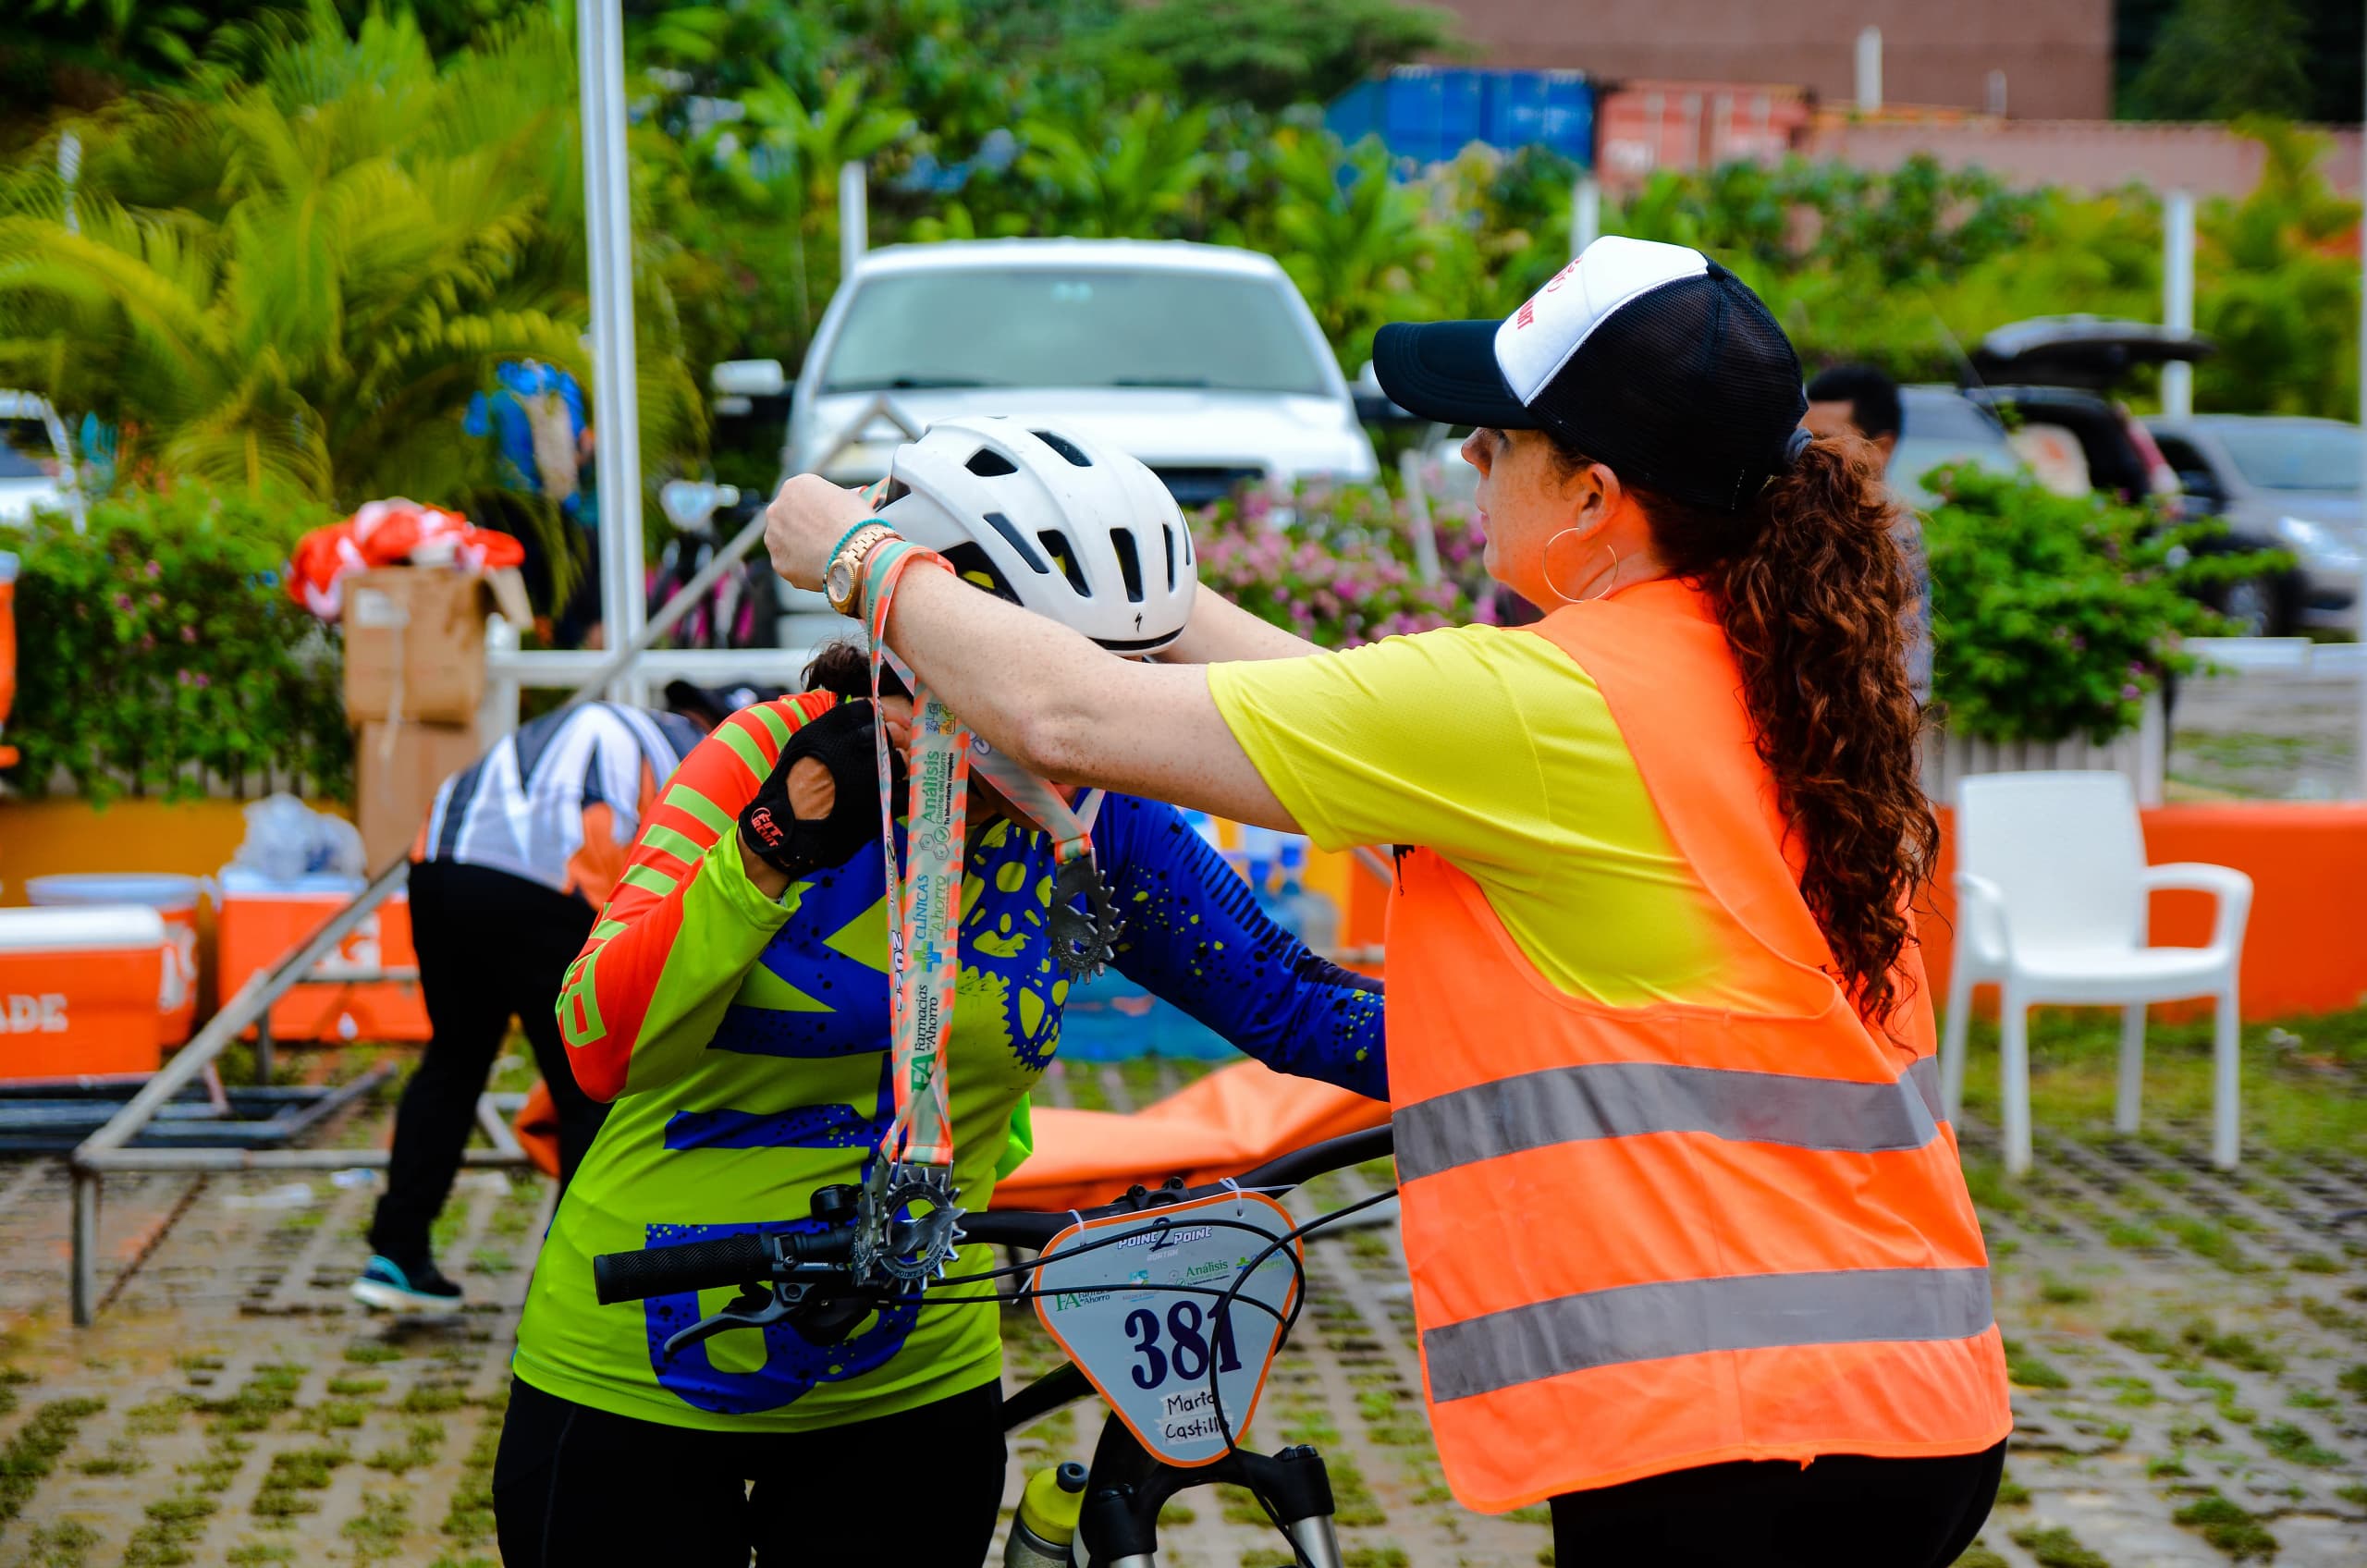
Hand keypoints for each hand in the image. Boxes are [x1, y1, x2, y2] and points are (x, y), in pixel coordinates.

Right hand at [738, 698, 902, 887]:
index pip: (868, 710)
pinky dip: (900, 790)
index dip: (880, 715)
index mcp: (832, 732)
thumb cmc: (789, 788)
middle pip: (890, 732)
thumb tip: (856, 721)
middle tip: (892, 746)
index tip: (885, 721)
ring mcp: (871, 776)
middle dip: (893, 738)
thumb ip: (831, 731)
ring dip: (898, 763)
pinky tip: (890, 793)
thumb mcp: (802, 746)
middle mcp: (855, 749)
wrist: (787, 829)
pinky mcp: (881, 803)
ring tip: (887, 772)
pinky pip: (903, 790)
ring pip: (901, 759)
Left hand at [763, 474, 874, 591]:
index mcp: (795, 486)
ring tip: (824, 557)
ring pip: (784, 542)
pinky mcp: (778, 562)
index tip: (826, 519)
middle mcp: (776, 508)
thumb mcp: (848, 498)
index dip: (815, 509)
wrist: (856, 552)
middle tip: (822, 539)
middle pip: (787, 518)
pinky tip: (821, 569)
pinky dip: (802, 568)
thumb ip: (833, 500)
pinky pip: (790, 564)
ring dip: (798, 548)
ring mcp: (773, 537)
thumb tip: (836, 506)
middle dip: (801, 527)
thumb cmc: (857, 521)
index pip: (801, 496)